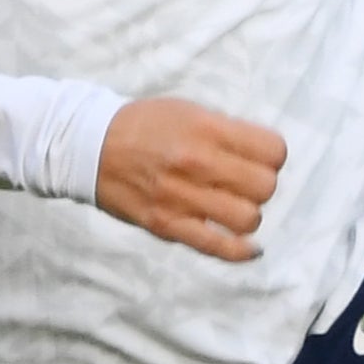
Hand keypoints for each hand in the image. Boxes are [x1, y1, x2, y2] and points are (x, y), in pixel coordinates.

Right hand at [96, 96, 288, 260]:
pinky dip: (240, 252)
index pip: (273, 151)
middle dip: (261, 186)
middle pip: (265, 187)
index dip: (272, 157)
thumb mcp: (189, 111)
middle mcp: (197, 162)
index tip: (260, 159)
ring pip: (247, 218)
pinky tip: (250, 249)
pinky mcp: (167, 225)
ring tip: (232, 207)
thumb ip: (226, 132)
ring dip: (247, 215)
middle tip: (243, 184)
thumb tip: (262, 155)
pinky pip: (217, 247)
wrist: (90, 145)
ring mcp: (182, 197)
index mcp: (207, 129)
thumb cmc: (143, 125)